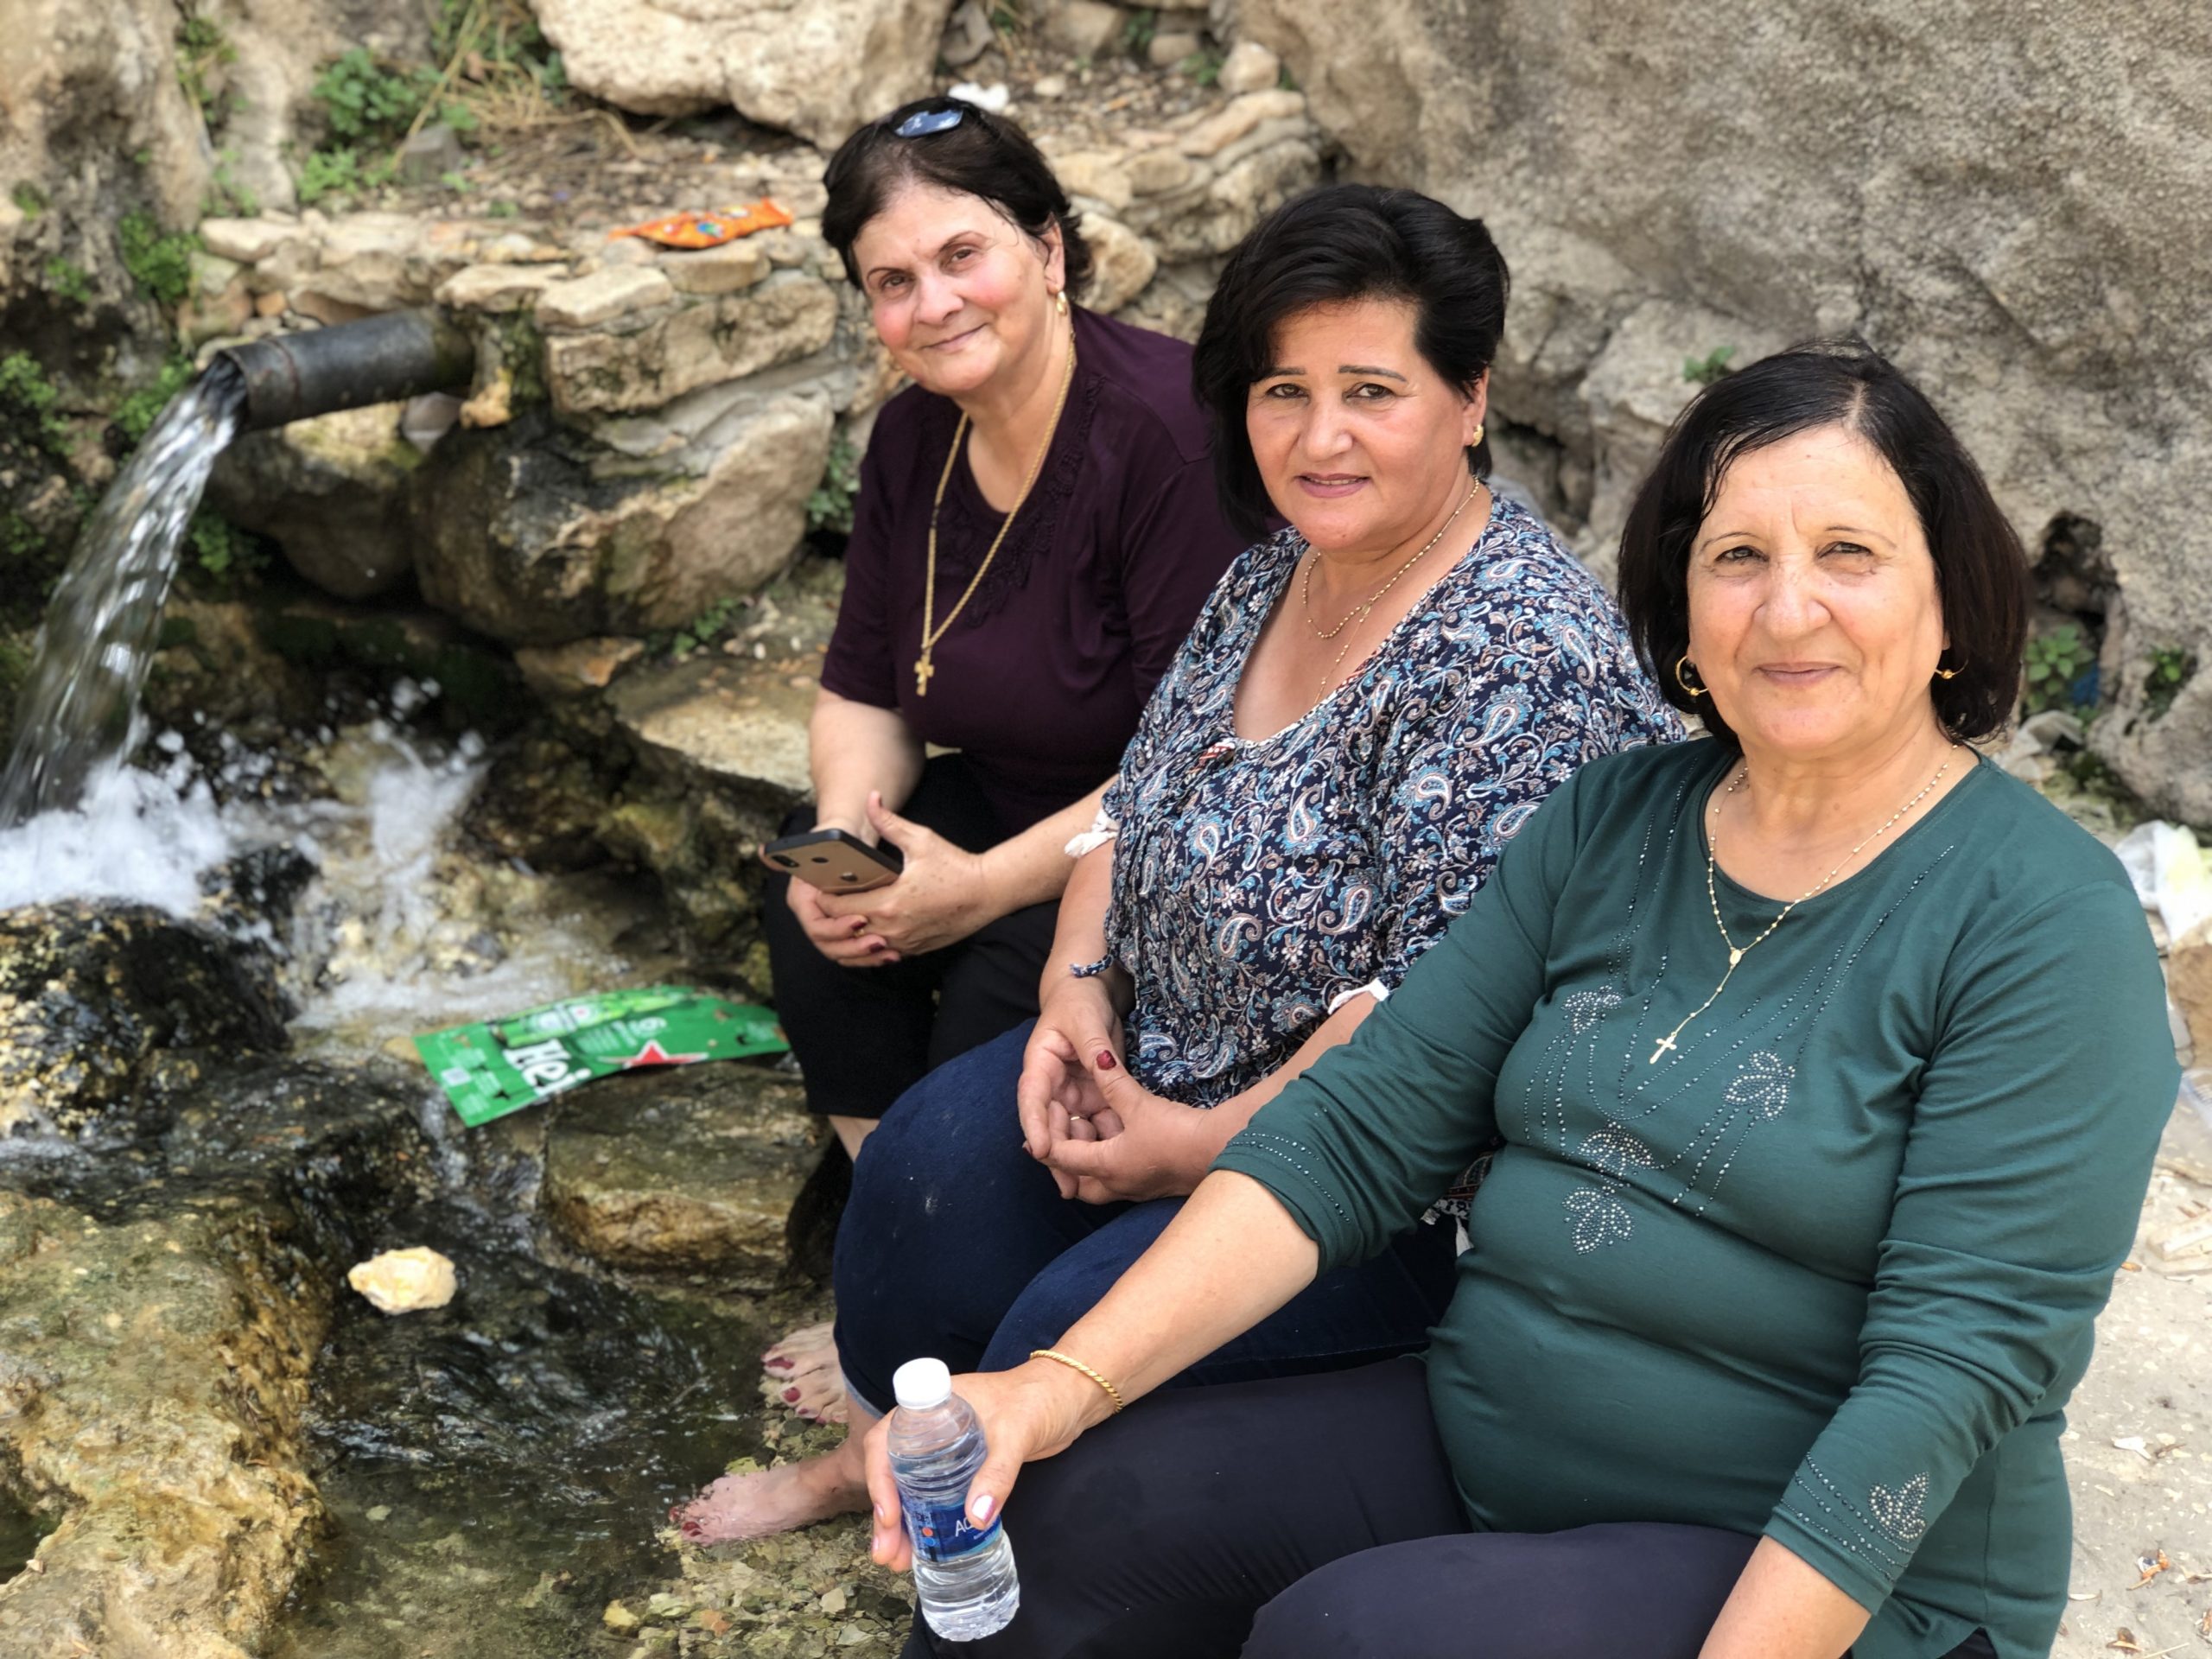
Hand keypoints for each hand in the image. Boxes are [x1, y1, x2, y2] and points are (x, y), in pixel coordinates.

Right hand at [784, 820, 898, 968]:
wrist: (846, 841)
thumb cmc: (833, 839)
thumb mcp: (819, 841)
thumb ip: (795, 850)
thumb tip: (763, 852)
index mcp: (802, 900)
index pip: (815, 925)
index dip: (836, 927)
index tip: (860, 920)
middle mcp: (813, 917)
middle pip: (828, 945)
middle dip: (853, 947)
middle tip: (878, 941)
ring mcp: (829, 927)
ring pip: (843, 953)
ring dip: (865, 957)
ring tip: (889, 952)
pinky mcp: (845, 932)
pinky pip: (855, 951)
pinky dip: (872, 956)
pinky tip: (892, 954)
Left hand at [815, 793, 993, 957]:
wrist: (988, 894)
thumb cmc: (956, 867)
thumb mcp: (921, 840)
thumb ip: (889, 822)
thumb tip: (871, 799)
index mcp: (888, 903)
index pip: (835, 908)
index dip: (824, 896)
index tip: (823, 885)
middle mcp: (892, 929)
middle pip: (842, 929)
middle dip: (833, 914)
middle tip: (832, 896)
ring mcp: (903, 944)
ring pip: (860, 945)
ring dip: (852, 929)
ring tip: (848, 910)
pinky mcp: (913, 950)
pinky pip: (881, 951)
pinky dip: (871, 939)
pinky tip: (873, 922)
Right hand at [865, 1360, 1105, 1572]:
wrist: (1068, 1400)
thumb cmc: (1039, 1401)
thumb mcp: (1017, 1433)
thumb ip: (998, 1473)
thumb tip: (977, 1517)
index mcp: (931, 1405)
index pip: (887, 1441)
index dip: (879, 1478)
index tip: (889, 1515)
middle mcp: (930, 1428)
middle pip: (892, 1472)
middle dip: (887, 1515)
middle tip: (887, 1553)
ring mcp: (944, 1450)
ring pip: (910, 1489)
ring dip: (902, 1524)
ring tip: (898, 1560)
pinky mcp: (963, 1468)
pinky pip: (933, 1496)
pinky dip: (926, 1521)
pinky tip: (923, 1548)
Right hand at [1018, 978, 1126, 1198]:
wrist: (1092, 993)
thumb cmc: (1081, 1001)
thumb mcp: (1085, 1019)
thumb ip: (1093, 1046)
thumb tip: (1102, 1066)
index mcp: (1040, 1064)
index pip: (1032, 1099)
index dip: (1034, 1126)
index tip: (1040, 1151)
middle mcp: (1052, 1085)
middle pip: (1052, 1124)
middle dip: (1058, 1156)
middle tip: (1068, 1186)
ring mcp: (1073, 1093)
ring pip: (1073, 1131)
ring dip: (1079, 1158)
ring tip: (1087, 1188)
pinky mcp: (1093, 1097)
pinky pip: (1097, 1125)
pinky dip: (1103, 1143)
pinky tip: (1112, 1164)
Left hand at [1042, 1052, 1221, 1204]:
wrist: (1220, 1154)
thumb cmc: (1177, 1133)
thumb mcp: (1138, 1103)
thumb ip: (1112, 1080)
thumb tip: (1095, 1057)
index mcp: (1106, 1166)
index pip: (1064, 1157)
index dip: (1047, 1145)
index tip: (1032, 1139)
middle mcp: (1117, 1184)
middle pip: (1080, 1184)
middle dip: (1067, 1169)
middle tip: (1058, 1148)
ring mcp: (1138, 1190)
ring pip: (1102, 1185)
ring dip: (1091, 1169)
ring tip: (1087, 1147)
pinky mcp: (1157, 1186)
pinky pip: (1123, 1181)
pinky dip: (1113, 1167)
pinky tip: (1120, 1150)